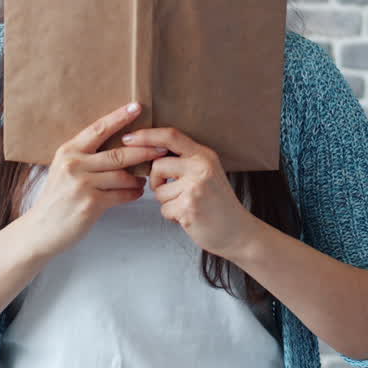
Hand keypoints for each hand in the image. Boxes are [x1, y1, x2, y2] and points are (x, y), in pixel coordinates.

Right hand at [20, 103, 169, 258]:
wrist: (41, 229)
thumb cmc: (57, 198)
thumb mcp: (64, 169)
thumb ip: (85, 157)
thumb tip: (118, 144)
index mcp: (68, 151)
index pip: (98, 129)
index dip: (119, 117)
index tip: (137, 107)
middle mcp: (74, 164)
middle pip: (118, 154)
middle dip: (144, 151)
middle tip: (162, 148)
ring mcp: (82, 184)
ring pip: (123, 176)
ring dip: (138, 177)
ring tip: (145, 178)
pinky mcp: (90, 204)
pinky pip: (121, 195)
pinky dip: (133, 193)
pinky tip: (137, 192)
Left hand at [124, 128, 261, 259]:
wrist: (239, 232)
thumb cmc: (218, 203)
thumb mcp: (208, 172)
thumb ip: (185, 161)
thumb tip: (149, 152)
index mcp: (204, 155)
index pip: (171, 136)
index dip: (146, 135)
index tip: (128, 138)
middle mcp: (201, 168)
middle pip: (157, 165)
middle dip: (156, 180)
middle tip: (171, 189)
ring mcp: (195, 188)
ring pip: (158, 190)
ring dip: (166, 201)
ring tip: (186, 205)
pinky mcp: (188, 207)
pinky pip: (164, 208)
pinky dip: (171, 215)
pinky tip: (188, 216)